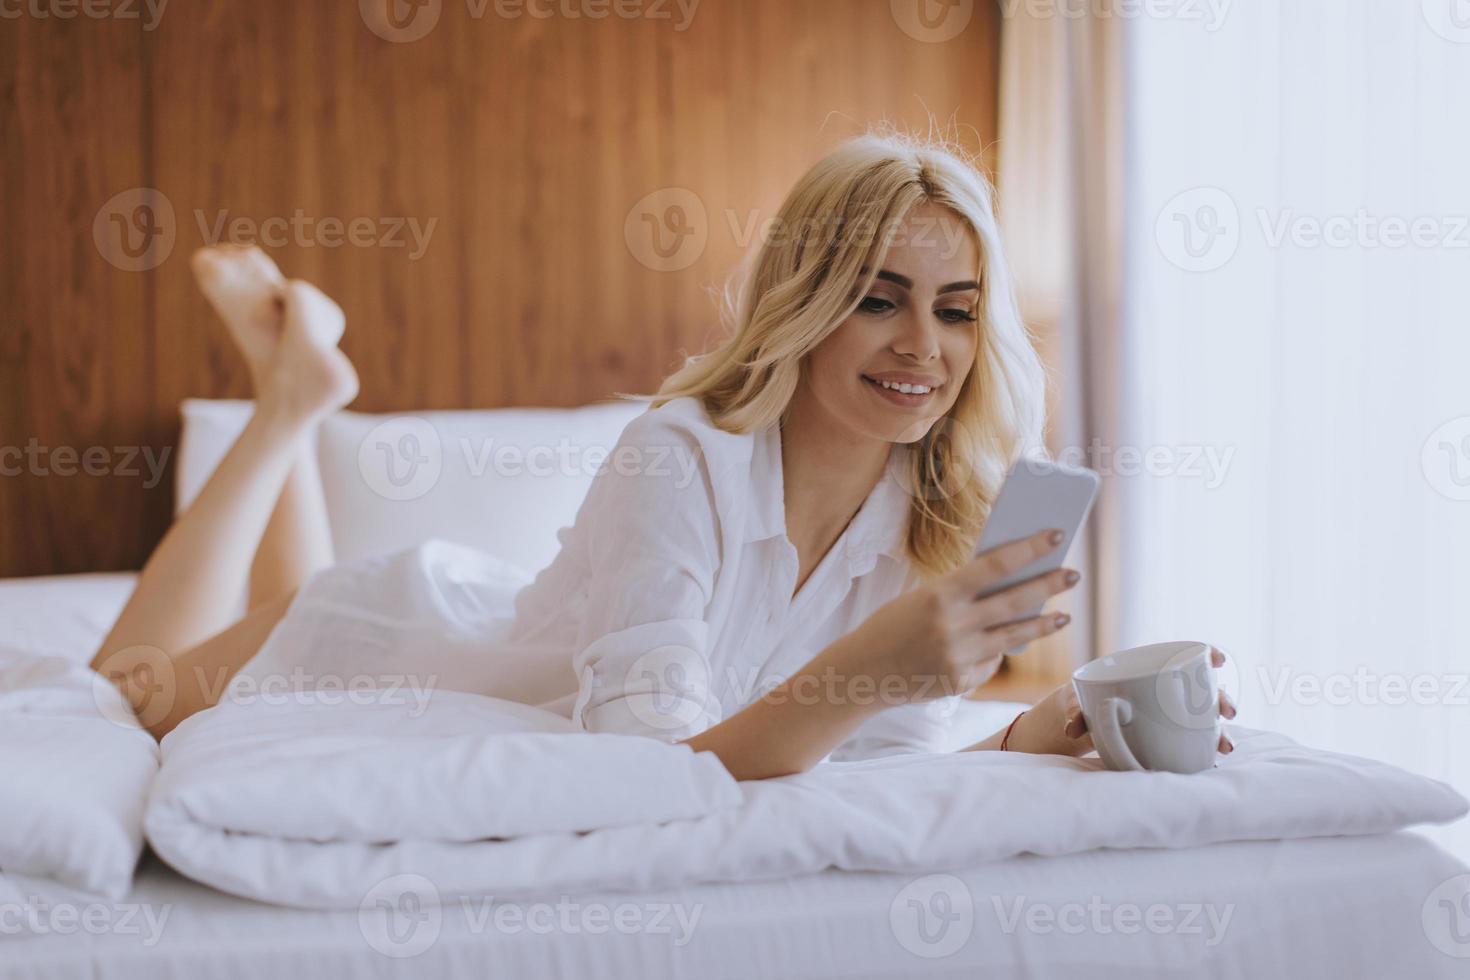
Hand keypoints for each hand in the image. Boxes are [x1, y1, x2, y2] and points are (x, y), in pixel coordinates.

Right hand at [846, 529, 1079, 700]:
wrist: (862, 671)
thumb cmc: (892, 626)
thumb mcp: (922, 599)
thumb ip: (962, 594)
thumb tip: (1010, 584)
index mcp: (941, 594)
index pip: (996, 565)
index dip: (1030, 549)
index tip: (1056, 535)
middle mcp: (953, 625)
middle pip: (1016, 601)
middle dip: (1049, 585)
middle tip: (1073, 574)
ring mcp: (959, 656)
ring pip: (1014, 637)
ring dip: (1043, 625)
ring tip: (1062, 617)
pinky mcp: (961, 681)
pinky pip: (989, 662)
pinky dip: (992, 653)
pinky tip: (989, 648)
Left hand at [1007, 645, 1237, 756]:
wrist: (1082, 725)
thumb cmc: (1084, 704)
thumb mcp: (1079, 705)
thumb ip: (1077, 713)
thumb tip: (1072, 728)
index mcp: (1148, 672)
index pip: (1185, 655)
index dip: (1206, 654)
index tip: (1218, 660)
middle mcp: (1167, 692)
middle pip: (1203, 690)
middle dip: (1221, 700)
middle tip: (1227, 711)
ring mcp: (1173, 716)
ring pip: (1205, 719)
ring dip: (1220, 730)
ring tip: (1225, 745)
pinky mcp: (1172, 740)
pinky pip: (1194, 741)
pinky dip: (1206, 748)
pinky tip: (1214, 759)